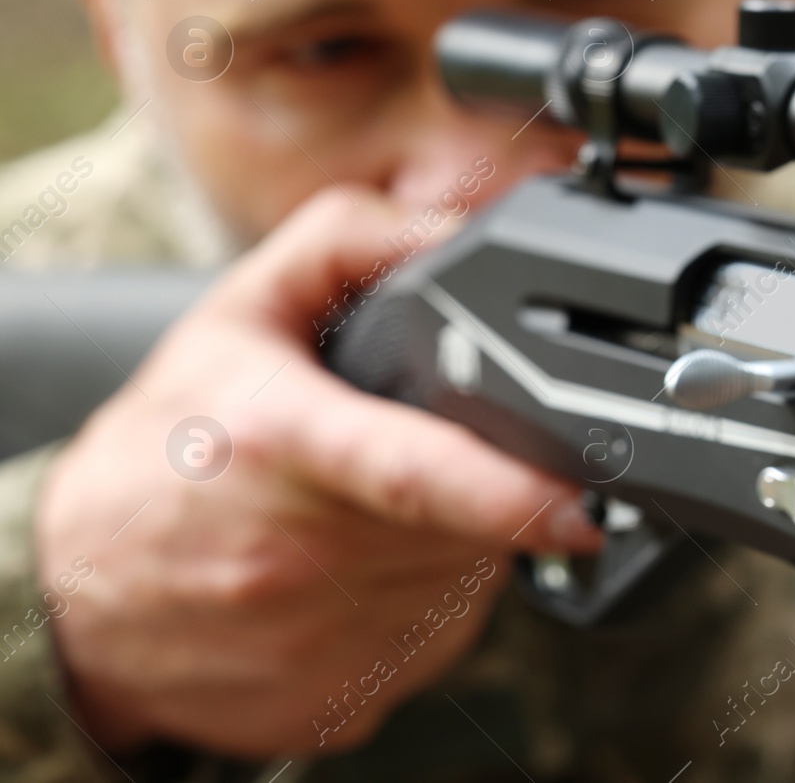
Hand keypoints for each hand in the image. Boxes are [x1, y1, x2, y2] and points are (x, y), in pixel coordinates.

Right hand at [36, 189, 602, 756]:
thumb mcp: (235, 313)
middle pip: (464, 525)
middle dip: (481, 488)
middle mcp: (295, 557)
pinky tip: (363, 572)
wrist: (74, 593)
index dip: (511, 493)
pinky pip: (432, 645)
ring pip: (461, 586)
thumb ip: (347, 241)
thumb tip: (453, 233)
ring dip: (456, 546)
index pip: (414, 476)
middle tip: (416, 456)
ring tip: (377, 512)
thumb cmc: (160, 449)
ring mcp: (314, 643)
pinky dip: (425, 606)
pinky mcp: (334, 701)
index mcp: (278, 447)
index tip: (580, 506)